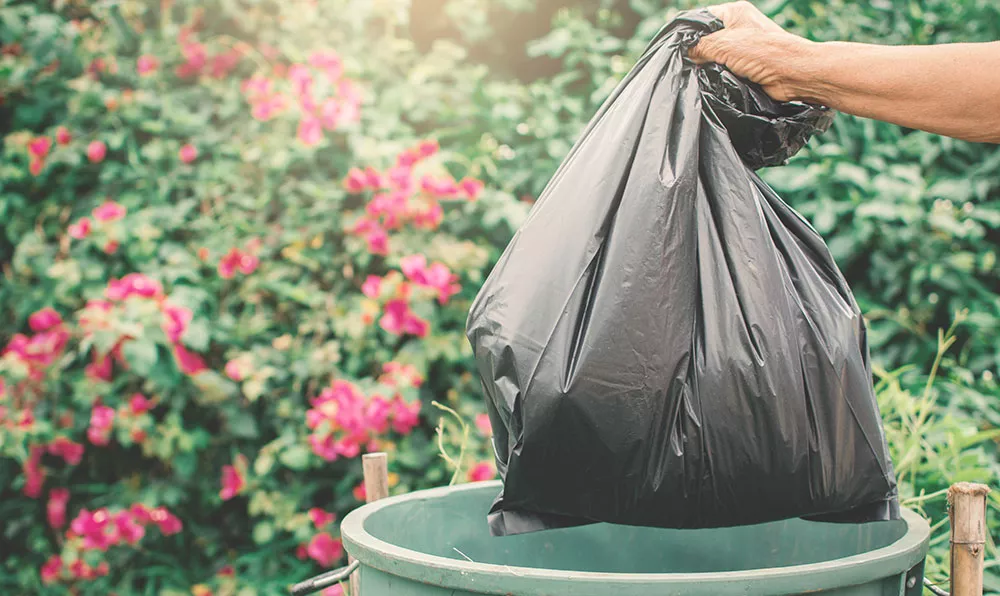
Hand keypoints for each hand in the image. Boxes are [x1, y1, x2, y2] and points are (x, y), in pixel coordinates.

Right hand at [688, 1, 811, 101]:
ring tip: (697, 74)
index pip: (700, 18)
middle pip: (706, 38)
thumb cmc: (762, 52)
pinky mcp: (747, 65)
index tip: (674, 48)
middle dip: (696, 52)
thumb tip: (684, 54)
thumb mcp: (722, 45)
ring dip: (708, 66)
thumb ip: (698, 47)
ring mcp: (743, 46)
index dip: (687, 33)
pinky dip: (718, 75)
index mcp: (734, 12)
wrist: (793, 74)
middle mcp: (739, 26)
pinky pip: (724, 69)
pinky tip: (710, 81)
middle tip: (685, 64)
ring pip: (714, 56)